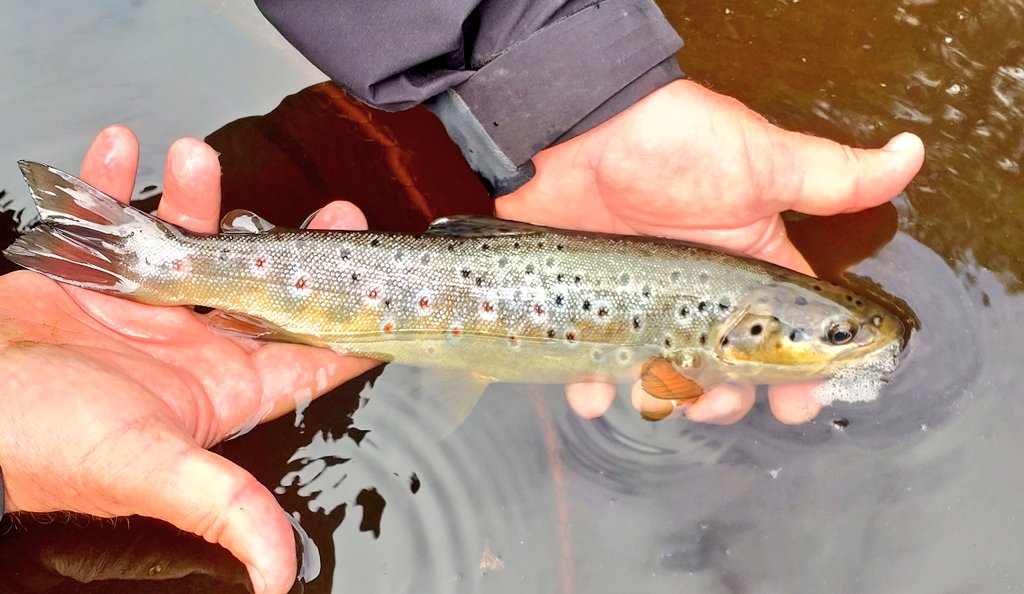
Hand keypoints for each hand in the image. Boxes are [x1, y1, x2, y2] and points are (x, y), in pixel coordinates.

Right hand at [0, 126, 375, 593]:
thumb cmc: (45, 443)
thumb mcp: (149, 467)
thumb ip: (226, 505)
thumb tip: (281, 575)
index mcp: (221, 387)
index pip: (307, 357)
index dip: (349, 324)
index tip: (385, 284)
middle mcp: (191, 347)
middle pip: (263, 287)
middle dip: (296, 245)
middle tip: (332, 211)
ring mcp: (143, 310)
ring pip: (191, 241)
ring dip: (196, 196)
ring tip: (194, 156)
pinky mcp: (90, 280)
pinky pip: (109, 218)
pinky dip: (111, 181)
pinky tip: (119, 148)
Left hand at [497, 79, 924, 424]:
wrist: (581, 126)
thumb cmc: (675, 142)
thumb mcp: (761, 162)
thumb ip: (830, 177)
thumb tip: (910, 155)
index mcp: (747, 264)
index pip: (784, 329)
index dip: (797, 374)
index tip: (799, 406)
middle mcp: (698, 289)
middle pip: (722, 366)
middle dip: (723, 398)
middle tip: (711, 402)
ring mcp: (643, 298)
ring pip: (659, 373)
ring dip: (659, 398)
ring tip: (649, 394)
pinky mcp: (591, 300)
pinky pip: (592, 360)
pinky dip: (590, 385)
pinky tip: (590, 390)